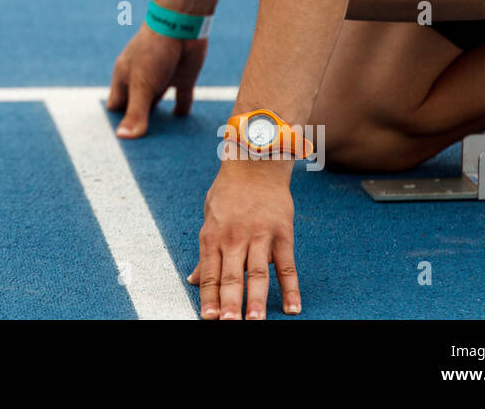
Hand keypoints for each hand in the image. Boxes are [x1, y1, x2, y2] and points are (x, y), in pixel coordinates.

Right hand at [107, 24, 206, 138]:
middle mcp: (141, 81)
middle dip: (138, 126)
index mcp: (124, 78)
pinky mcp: (182, 79)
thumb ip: (136, 112)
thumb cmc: (153, 51)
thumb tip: (123, 138)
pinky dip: (182, 113)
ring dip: (160, 123)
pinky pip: (181, 101)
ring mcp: (162, 80)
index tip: (119, 146)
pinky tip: (184, 129)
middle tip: (141, 152)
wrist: (182, 24)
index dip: (117, 122)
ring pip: (158, 107)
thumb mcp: (142, 84)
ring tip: (161, 147)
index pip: (116, 106)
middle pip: (136, 108)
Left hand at [189, 159, 300, 319]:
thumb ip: (205, 252)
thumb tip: (192, 280)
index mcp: (213, 235)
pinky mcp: (282, 233)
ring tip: (256, 321)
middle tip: (230, 324)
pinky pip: (287, 265)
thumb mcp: (209, 217)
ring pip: (259, 273)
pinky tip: (292, 308)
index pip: (210, 273)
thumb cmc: (229, 192)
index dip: (209, 297)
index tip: (209, 318)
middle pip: (233, 276)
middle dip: (230, 303)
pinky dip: (290, 288)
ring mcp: (260, 235)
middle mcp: (234, 236)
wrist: (255, 161)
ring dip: (257, 300)